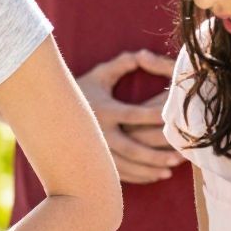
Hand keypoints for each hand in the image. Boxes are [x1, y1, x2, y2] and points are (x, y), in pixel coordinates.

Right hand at [77, 50, 183, 183]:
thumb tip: (144, 55)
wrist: (48, 111)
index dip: (154, 118)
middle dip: (157, 154)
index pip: (133, 115)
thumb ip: (122, 64)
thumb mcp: (99, 75)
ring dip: (150, 169)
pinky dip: (138, 176)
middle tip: (181, 155)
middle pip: (132, 148)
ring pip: (127, 165)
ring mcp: (95, 150)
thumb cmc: (81, 90)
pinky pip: (118, 174)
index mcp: (104, 110)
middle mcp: (98, 133)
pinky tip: (156, 175)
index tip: (173, 121)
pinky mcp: (93, 162)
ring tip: (171, 169)